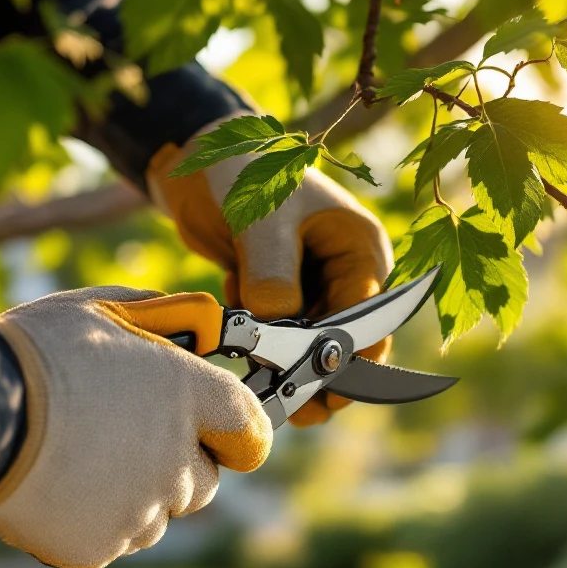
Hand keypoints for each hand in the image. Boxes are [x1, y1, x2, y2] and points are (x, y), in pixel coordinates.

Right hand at [0, 287, 270, 567]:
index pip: (251, 430)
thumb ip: (161, 315)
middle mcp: (176, 458)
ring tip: (84, 461)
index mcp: (187, 396)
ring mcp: (139, 510)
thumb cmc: (32, 353)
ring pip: (159, 516)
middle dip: (179, 463)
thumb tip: (194, 323)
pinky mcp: (99, 547)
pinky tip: (59, 488)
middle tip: (128, 438)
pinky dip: (94, 523)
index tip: (227, 431)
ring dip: (138, 496)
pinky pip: (114, 540)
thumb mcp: (101, 309)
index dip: (241, 431)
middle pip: (205, 480)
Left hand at [147, 114, 394, 425]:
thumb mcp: (262, 220)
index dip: (346, 357)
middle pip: (344, 339)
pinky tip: (235, 302)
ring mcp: (316, 284)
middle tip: (291, 404)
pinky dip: (257, 335)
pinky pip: (280, 333)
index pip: (368, 317)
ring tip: (255, 370)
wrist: (199, 163)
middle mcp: (347, 271)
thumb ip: (274, 276)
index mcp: (361, 248)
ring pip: (310, 343)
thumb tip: (276, 329)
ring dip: (282, 357)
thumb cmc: (243, 173)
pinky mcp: (285, 294)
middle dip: (315, 368)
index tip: (323, 390)